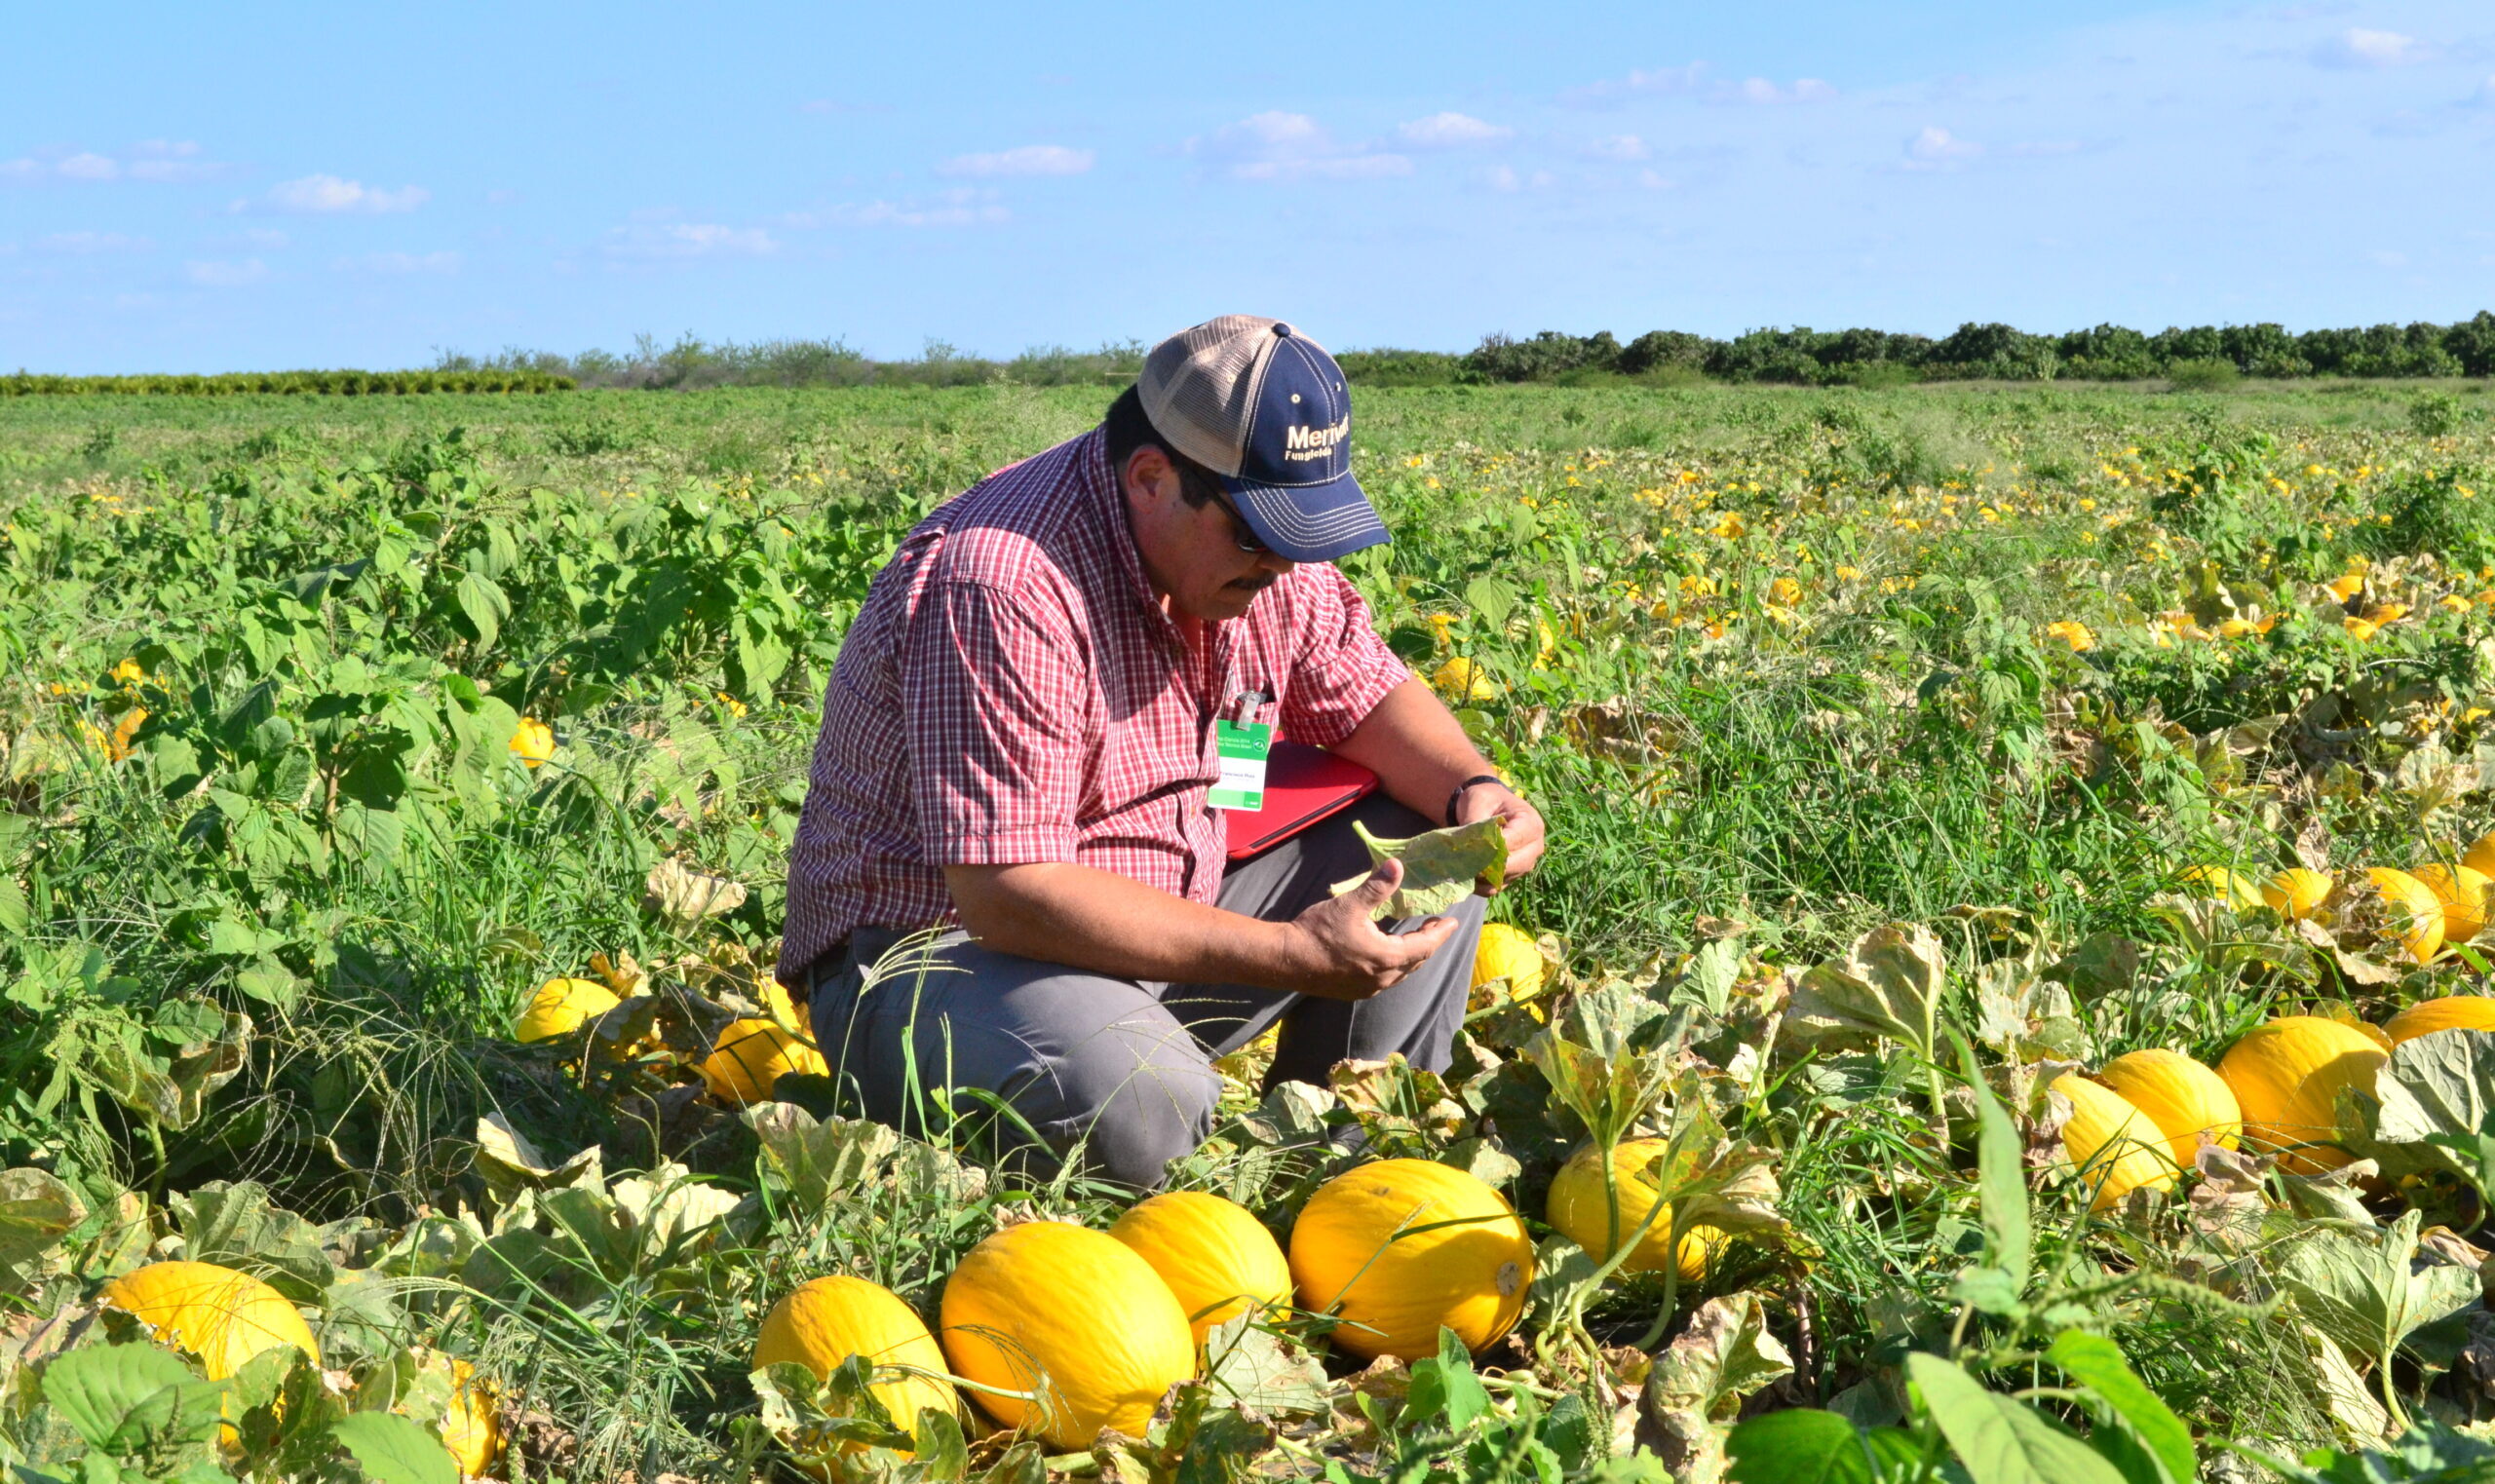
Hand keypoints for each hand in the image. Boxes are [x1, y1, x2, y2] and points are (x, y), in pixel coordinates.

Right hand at [1280, 857, 1461, 1000]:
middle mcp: (1383, 978)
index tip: (1453, 922)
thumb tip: (1397, 865)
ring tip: (1414, 938)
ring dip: (1411, 955)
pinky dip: (1394, 965)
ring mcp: (1369, 989)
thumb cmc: (1318, 931)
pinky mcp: (1355, 992)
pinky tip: (1386, 954)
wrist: (1286, 960)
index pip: (1425, 946)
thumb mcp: (1350, 904)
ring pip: (1401, 973)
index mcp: (1387, 957)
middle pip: (1416, 961)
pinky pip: (1385, 979)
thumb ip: (1377, 887)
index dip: (1440, 933)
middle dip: (1428, 942)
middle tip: (1434, 925)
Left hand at [1455, 783, 1545, 888]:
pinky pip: (1495, 887)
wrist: (1487, 806)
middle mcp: (1534, 847)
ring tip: (1459, 865)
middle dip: (1485, 865)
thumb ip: (1476, 823)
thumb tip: (1469, 849)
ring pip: (1502, 879)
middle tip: (1460, 861)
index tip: (1466, 848)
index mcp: (1531, 824)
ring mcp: (1525, 864)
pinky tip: (1464, 873)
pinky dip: (1478, 885)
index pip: (1512, 843)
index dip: (1489, 848)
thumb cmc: (1485, 799)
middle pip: (1512, 865)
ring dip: (1479, 876)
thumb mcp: (1479, 802)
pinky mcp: (1512, 876)